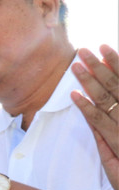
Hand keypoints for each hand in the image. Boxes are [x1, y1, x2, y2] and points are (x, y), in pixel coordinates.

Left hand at [70, 45, 118, 189]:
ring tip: (75, 66)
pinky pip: (99, 122)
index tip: (103, 47)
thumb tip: (93, 100)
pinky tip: (74, 96)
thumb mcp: (118, 138)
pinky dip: (86, 108)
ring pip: (105, 99)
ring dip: (89, 81)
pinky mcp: (117, 142)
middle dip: (99, 66)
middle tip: (84, 50)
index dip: (115, 63)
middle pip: (115, 85)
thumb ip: (110, 120)